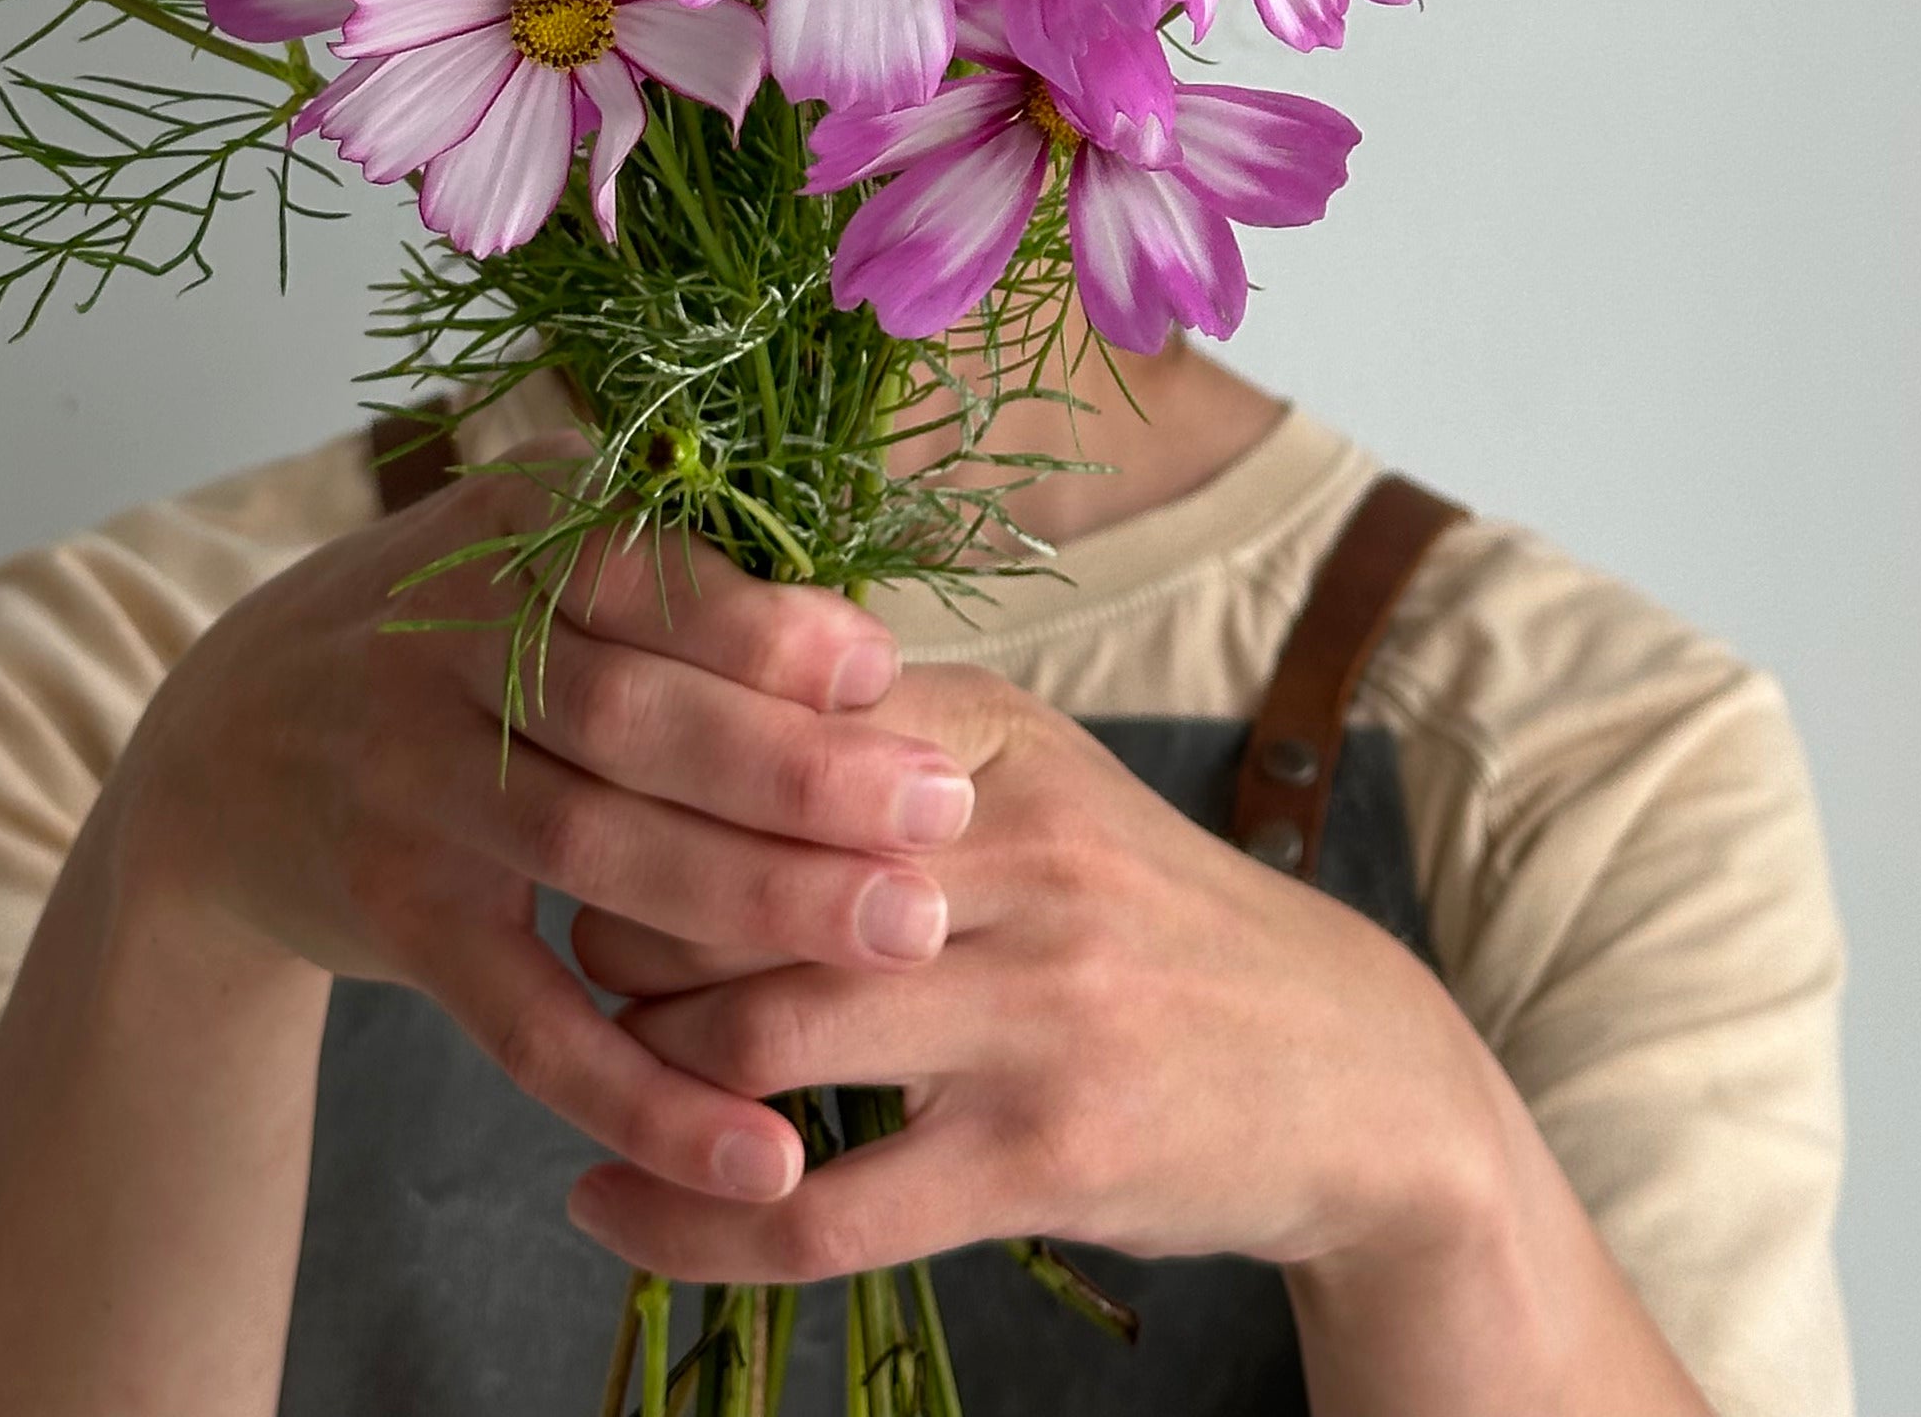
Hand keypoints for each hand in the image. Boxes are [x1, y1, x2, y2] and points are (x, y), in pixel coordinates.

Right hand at [104, 452, 980, 1206]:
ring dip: (757, 902)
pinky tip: (755, 1150)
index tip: (886, 670)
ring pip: (597, 849)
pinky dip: (646, 1092)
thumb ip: (667, 586)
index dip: (760, 625)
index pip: (638, 572)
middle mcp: (441, 647)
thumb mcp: (523, 562)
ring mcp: (410, 786)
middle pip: (634, 714)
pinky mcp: (399, 918)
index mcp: (501, 533)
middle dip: (797, 770)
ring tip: (906, 936)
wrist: (223, 754)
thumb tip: (873, 655)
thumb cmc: (446, 643)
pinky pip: (528, 1022)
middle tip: (943, 816)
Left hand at [561, 661, 1504, 1287]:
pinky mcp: (1044, 1157)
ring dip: (639, 1068)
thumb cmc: (1145, 917)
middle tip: (572, 952)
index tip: (575, 801)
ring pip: (756, 1037)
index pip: (764, 726)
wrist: (1348, 1070)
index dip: (641, 767)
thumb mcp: (1037, 779)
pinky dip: (685, 1223)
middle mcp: (1015, 852)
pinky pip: (817, 1208)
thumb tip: (682, 697)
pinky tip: (607, 1211)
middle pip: (732, 877)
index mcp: (990, 738)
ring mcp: (1034, 1008)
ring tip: (595, 1075)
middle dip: (617, 925)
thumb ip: (879, 736)